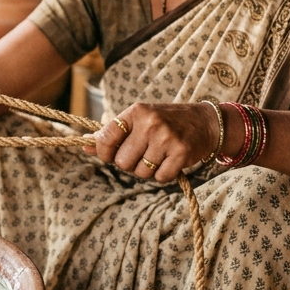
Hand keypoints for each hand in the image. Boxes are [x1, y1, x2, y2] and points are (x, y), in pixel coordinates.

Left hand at [86, 102, 221, 182]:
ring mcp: (166, 138)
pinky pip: (160, 178)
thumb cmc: (165, 122)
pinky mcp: (181, 153)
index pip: (106, 137)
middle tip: (143, 154)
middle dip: (130, 164)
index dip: (104, 152)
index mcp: (136, 112)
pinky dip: (163, 175)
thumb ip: (113, 133)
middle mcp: (150, 123)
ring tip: (158, 156)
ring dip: (147, 170)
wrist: (205, 123)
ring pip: (141, 172)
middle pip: (122, 162)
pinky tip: (170, 161)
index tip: (110, 155)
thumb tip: (85, 145)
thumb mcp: (138, 121)